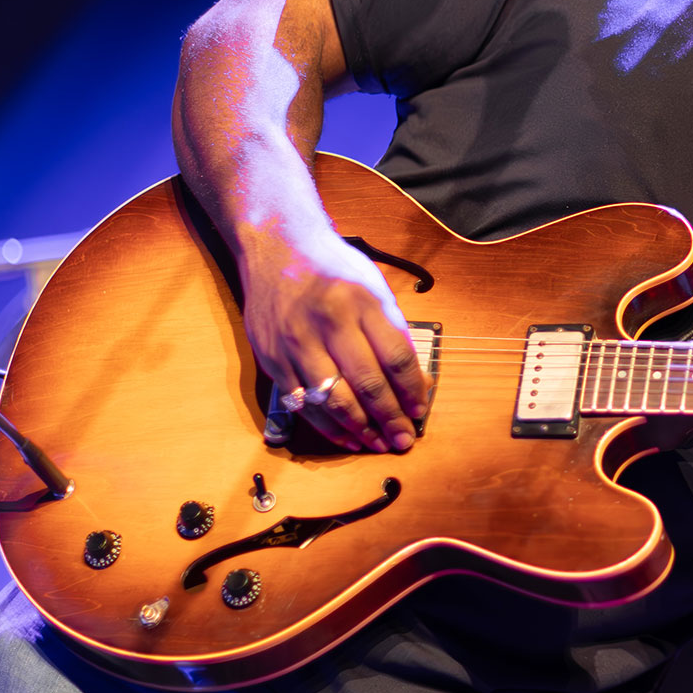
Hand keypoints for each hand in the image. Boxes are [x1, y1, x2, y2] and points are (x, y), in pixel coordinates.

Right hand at [238, 225, 429, 452]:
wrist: (277, 248)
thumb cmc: (332, 269)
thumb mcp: (372, 286)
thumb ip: (391, 330)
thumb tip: (413, 381)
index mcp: (361, 302)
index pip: (396, 357)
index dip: (412, 390)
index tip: (419, 410)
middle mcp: (329, 323)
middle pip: (367, 384)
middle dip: (390, 419)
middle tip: (403, 440)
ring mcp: (297, 343)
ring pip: (333, 401)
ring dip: (360, 429)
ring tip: (378, 444)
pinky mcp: (273, 359)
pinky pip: (303, 404)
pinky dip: (327, 426)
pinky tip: (346, 436)